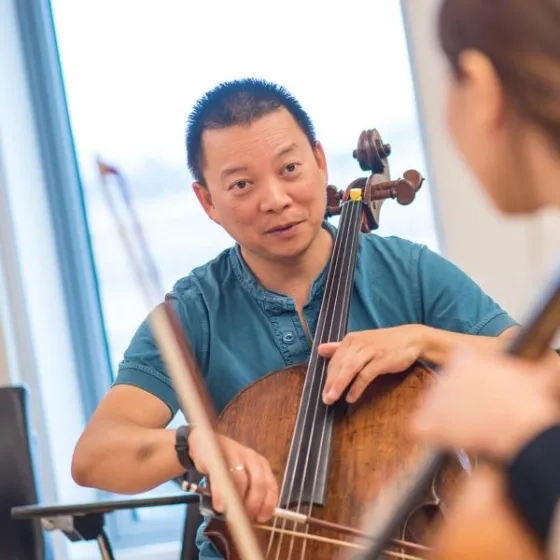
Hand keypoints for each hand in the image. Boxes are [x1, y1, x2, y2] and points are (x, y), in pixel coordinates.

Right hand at [188, 428, 278, 521]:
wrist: (204, 443)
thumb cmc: (226, 463)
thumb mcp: (243, 474)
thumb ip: (249, 492)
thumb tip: (252, 518)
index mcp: (261, 464)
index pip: (271, 486)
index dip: (268, 505)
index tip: (261, 518)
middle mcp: (252, 458)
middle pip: (258, 485)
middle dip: (252, 506)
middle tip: (243, 520)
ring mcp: (236, 456)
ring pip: (241, 482)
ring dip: (236, 503)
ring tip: (230, 514)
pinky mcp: (218, 457)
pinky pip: (221, 479)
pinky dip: (221, 495)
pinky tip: (219, 505)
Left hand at [318, 325, 423, 404]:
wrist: (410, 339)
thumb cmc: (383, 343)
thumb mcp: (361, 343)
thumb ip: (339, 348)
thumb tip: (319, 349)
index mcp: (351, 340)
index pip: (335, 360)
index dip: (328, 376)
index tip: (322, 391)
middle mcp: (358, 343)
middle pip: (340, 365)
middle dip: (330, 383)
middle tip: (324, 398)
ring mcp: (370, 351)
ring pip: (350, 369)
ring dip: (339, 385)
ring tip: (332, 399)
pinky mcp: (381, 360)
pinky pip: (365, 375)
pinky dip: (357, 387)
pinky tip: (351, 397)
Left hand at [410, 347, 559, 461]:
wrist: (521, 428)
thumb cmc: (528, 403)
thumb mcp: (536, 375)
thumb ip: (543, 364)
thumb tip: (556, 359)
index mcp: (465, 359)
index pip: (456, 365)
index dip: (467, 382)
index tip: (478, 394)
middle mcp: (445, 374)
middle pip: (443, 387)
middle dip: (455, 401)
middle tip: (474, 414)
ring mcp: (435, 397)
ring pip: (431, 406)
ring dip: (443, 417)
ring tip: (465, 428)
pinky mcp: (428, 421)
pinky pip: (420, 426)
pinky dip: (429, 433)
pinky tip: (443, 438)